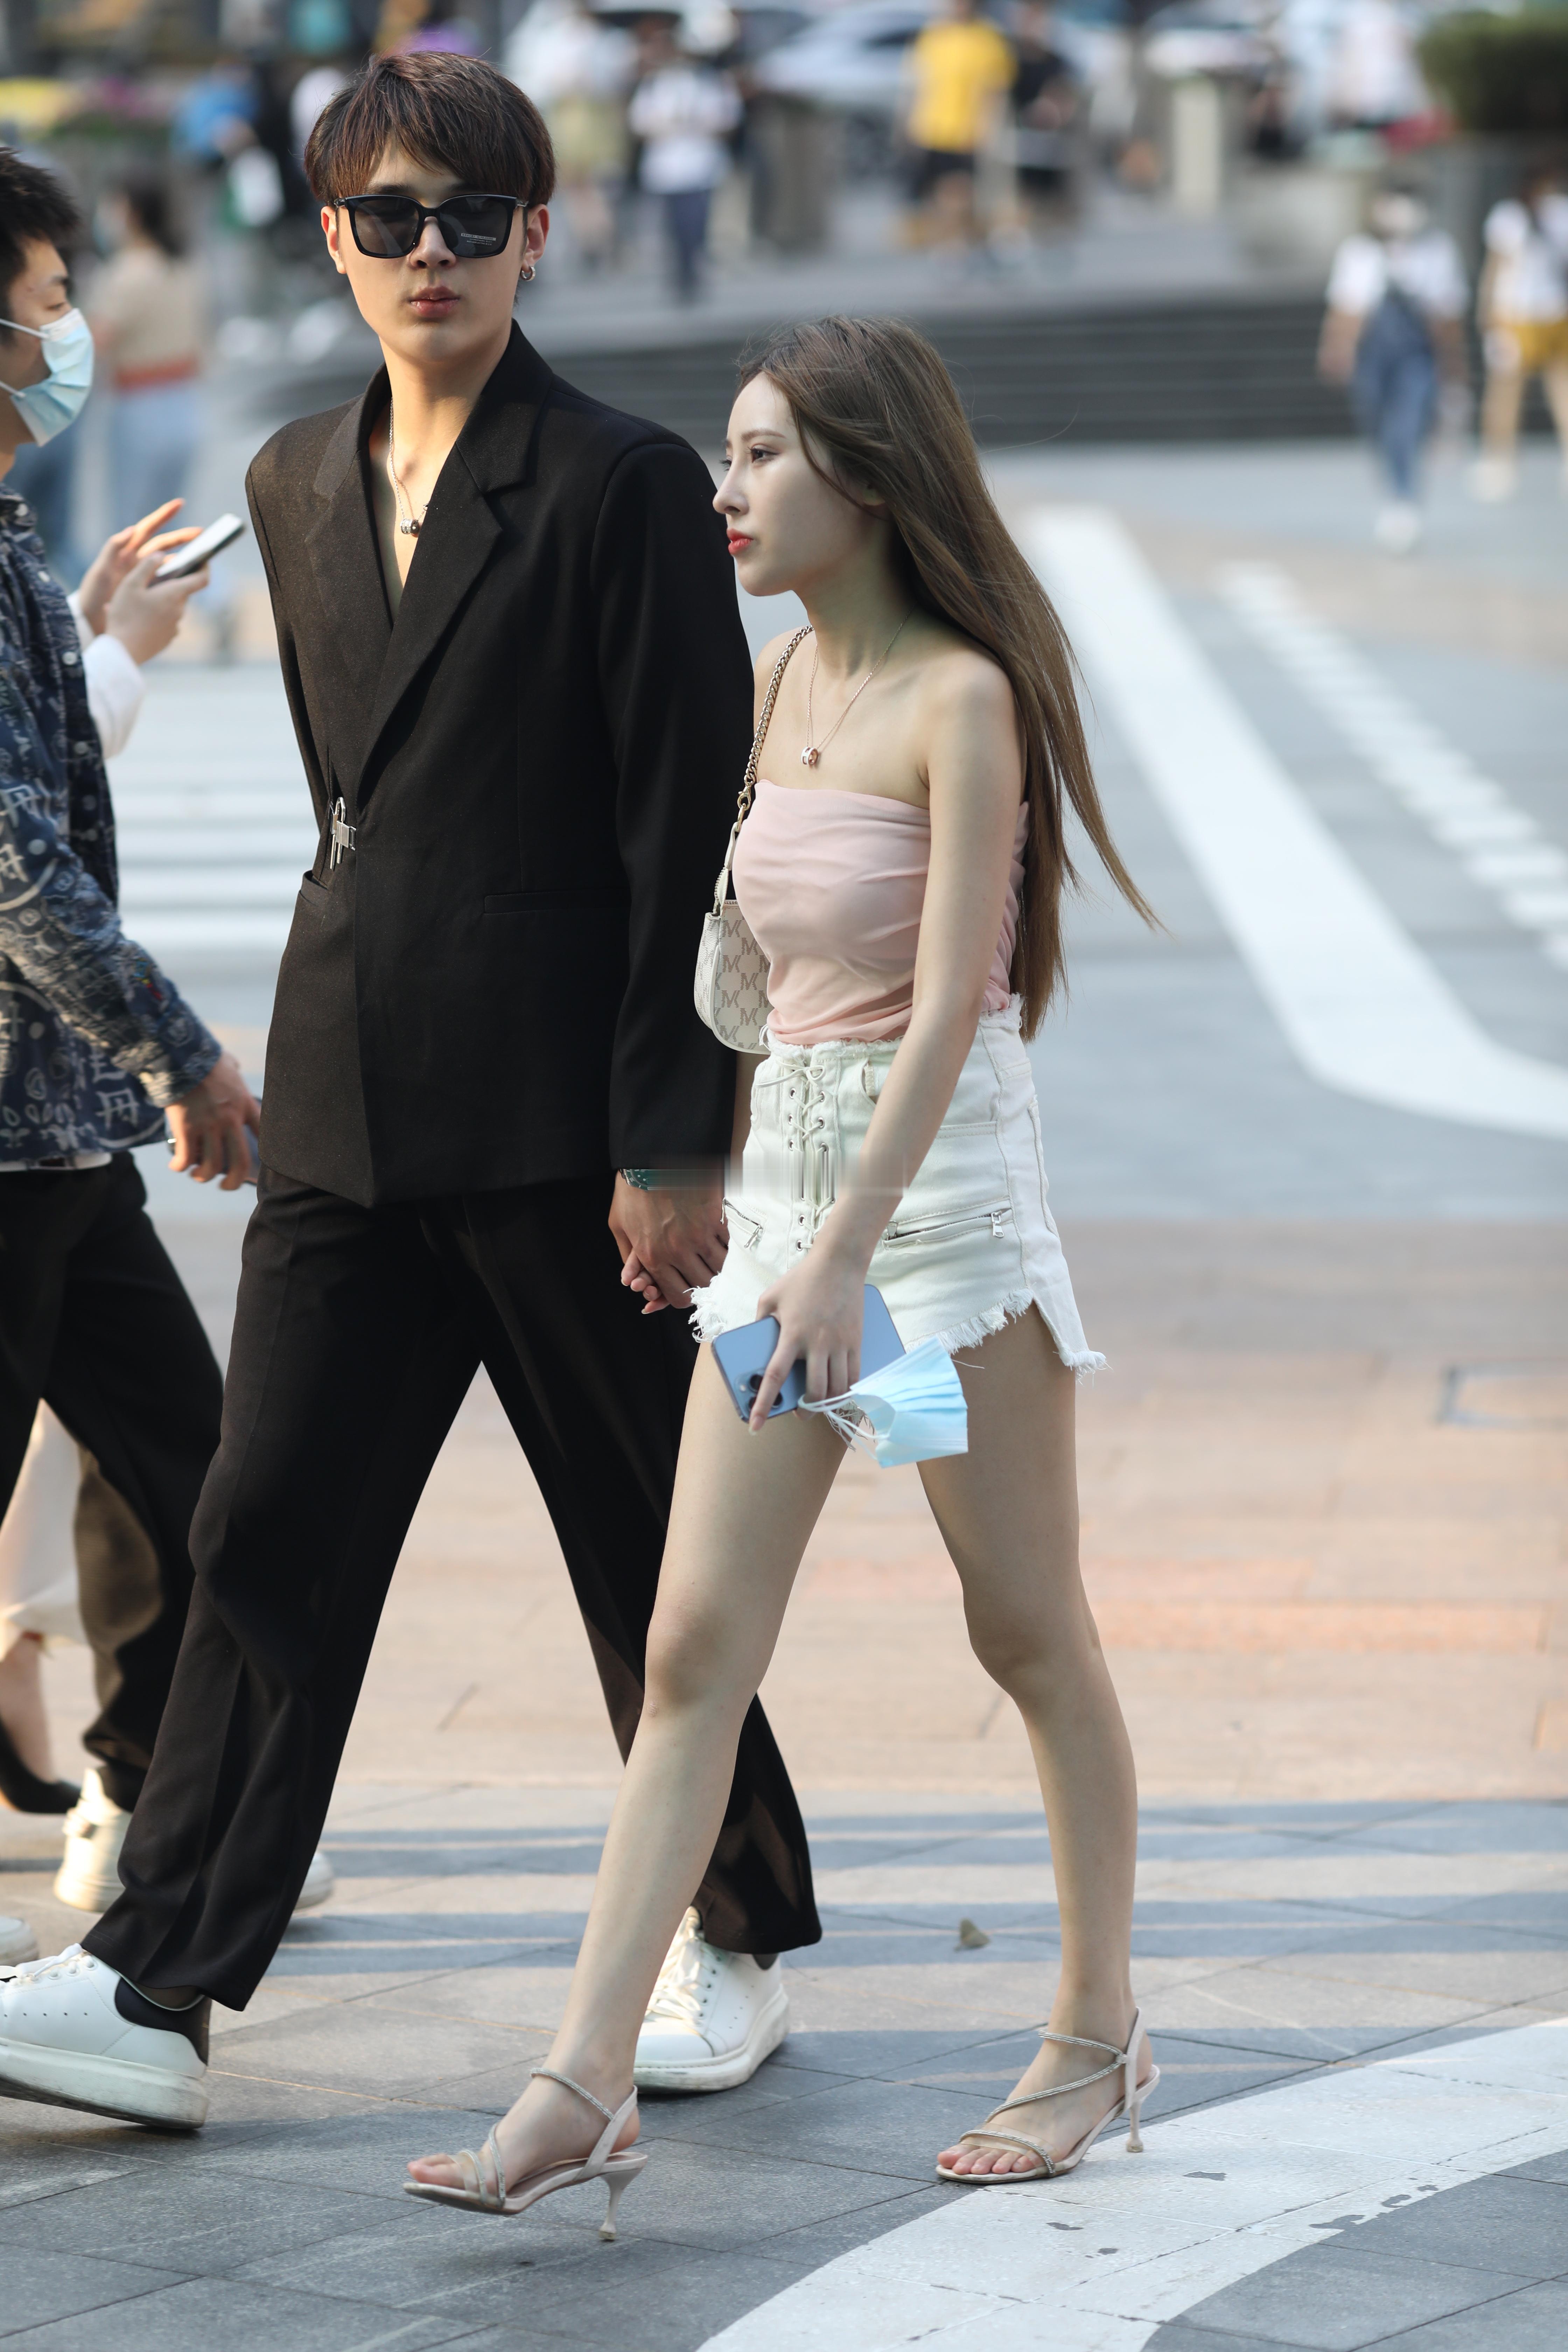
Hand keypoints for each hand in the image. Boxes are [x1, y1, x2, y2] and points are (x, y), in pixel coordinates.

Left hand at [76, 502, 198, 637]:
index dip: (164, 515)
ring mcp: (144, 576)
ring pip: (169, 563)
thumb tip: (132, 529)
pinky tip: (190, 583)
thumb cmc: (92, 595)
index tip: (180, 504)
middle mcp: (137, 561)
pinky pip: (168, 583)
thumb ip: (113, 548)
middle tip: (203, 534)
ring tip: (202, 560)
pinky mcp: (148, 592)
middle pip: (165, 544)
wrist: (90, 621)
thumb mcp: (100, 570)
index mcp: (126, 552)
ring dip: (185, 560)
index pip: (148, 528)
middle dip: (184, 537)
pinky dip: (179, 581)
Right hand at [102, 546, 209, 666]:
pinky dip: (154, 616)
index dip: (205, 568)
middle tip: (150, 579)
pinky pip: (164, 621)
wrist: (122, 651)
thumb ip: (147, 566)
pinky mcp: (167, 639)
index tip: (202, 560)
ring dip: (158, 600)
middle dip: (170, 584)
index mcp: (174, 595)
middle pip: (181, 592)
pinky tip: (135, 617)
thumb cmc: (125, 615)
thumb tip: (161, 555)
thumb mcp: (131, 584)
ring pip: (171, 607)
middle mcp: (180, 612)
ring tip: (135, 600)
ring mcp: (175, 627)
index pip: (202, 579)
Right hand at [166, 1050, 258, 1189]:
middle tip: (227, 1186)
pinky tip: (176, 1166)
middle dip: (234, 1182)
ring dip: (203, 1176)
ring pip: (211, 1165)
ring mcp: (208, 1125)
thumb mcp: (228, 1063)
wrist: (180, 1054)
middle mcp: (230, 1119)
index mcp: (244, 1105)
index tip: (256, 1163)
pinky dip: (180, 1167)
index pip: (264, 1135)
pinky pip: (186, 1158)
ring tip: (197, 1175)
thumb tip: (234, 1067)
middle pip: (240, 1162)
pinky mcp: (186, 1128)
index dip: (265, 1155)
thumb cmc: (204, 1057)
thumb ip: (234, 1072)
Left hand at [609, 1174, 726, 1313]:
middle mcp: (678, 1250)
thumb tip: (631, 1280)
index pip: (678, 1295)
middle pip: (703, 1285)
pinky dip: (727, 1248)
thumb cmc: (632, 1190)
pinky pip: (729, 1244)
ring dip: (718, 1268)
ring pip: (720, 1268)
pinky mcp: (715, 1218)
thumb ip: (628, 1256)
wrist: (651, 1157)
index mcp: (653, 1256)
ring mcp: (699, 1235)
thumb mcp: (618, 1225)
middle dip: (703, 1284)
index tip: (686, 1288)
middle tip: (701, 1274)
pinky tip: (721, 1242)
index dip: (684, 1297)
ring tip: (712, 1261)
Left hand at [748, 1244, 865, 1430]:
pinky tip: (841, 1391)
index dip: (764, 1404)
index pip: (775, 1376)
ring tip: (820, 1403)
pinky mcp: (856, 1341)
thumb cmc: (802, 1279)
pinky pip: (854, 1375)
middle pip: (814, 1390)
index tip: (755, 1425)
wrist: (839, 1263)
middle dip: (807, 1409)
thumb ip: (760, 1322)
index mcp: (791, 1334)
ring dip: (828, 1402)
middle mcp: (816, 1343)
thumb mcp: (770, 1297)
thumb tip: (756, 1342)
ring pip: (837, 1387)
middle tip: (801, 1413)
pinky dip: (847, 1389)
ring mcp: (839, 1343)